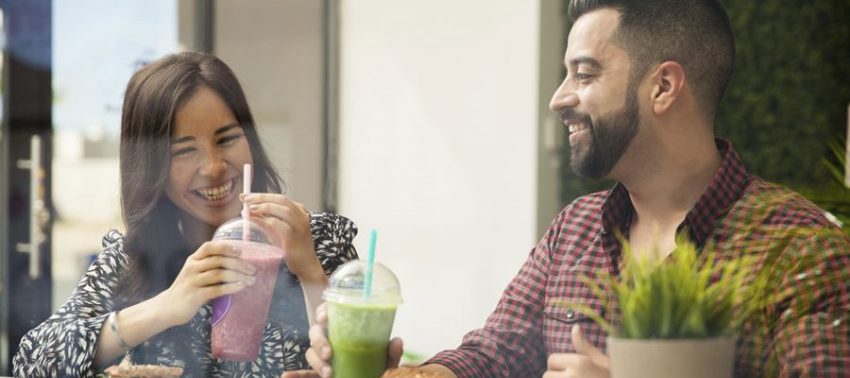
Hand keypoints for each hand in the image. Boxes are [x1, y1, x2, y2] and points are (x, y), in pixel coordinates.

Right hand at [157, 241, 257, 325]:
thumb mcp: (195, 272)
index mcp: (193, 259)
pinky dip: (231, 287)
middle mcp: (192, 268)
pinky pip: (216, 289)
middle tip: (253, 270)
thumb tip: (239, 263)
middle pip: (219, 260)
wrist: (167, 308)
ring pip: (219, 274)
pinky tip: (241, 287)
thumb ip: (210, 266)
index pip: (209, 247)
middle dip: (239, 264)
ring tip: (251, 280)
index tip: (240, 251)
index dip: (225, 247)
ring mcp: (192, 282)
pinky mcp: (195, 296)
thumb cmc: (188, 289)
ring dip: (239, 276)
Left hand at [241, 194, 322, 281]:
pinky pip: (279, 225)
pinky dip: (266, 220)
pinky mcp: (294, 238)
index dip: (262, 195)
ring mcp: (300, 227)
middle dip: (261, 197)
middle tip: (245, 199)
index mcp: (299, 213)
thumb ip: (266, 221)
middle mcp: (302, 217)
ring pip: (283, 209)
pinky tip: (254, 220)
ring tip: (249, 208)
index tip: (246, 196)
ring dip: (264, 207)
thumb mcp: (278, 231)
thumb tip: (248, 212)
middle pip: (282, 200)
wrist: (306, 266)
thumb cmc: (293, 249)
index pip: (280, 198)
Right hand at [281, 302, 403, 377]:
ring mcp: (323, 359)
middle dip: (320, 340)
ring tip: (328, 372)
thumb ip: (390, 355)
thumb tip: (396, 341)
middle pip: (316, 332)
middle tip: (330, 352)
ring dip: (315, 360)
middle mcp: (331, 342)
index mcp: (345, 331)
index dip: (324, 311)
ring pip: (310, 352)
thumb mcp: (386, 363)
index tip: (327, 316)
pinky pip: (304, 374)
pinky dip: (295, 375)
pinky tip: (285, 376)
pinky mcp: (317, 374)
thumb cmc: (376, 370)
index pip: (330, 314)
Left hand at [543, 325, 609, 377]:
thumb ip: (585, 347)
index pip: (551, 359)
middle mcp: (572, 377)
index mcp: (580, 363)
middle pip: (547, 375)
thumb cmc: (614, 375)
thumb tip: (575, 328)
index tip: (569, 371)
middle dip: (555, 377)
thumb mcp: (602, 362)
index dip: (558, 365)